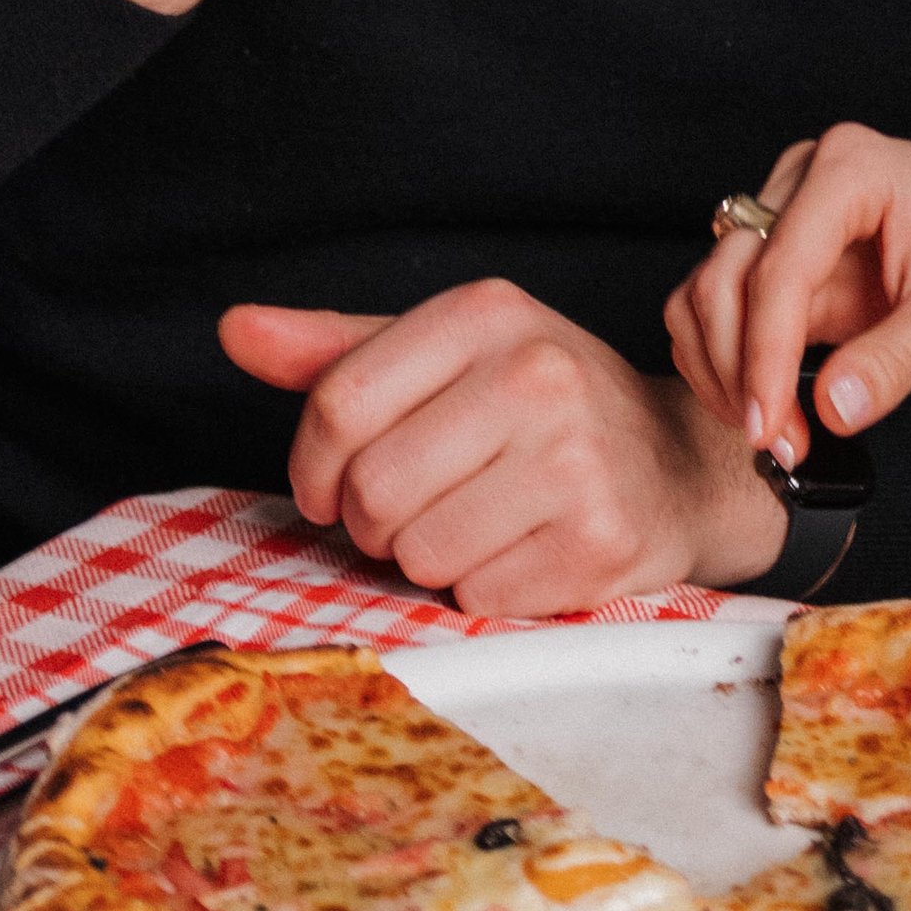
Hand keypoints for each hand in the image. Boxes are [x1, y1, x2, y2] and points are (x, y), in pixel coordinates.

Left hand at [226, 283, 785, 615]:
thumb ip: (337, 352)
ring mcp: (577, 458)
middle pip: (372, 489)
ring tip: (480, 527)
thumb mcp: (447, 360)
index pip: (337, 404)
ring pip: (419, 551)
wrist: (678, 468)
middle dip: (377, 521)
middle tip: (422, 510)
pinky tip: (527, 552)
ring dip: (432, 559)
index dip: (313, 467)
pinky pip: (477, 596)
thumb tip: (233, 329)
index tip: (330, 488)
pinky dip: (487, 590)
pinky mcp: (601, 540)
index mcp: (490, 314)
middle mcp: (541, 373)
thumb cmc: (540, 414)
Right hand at [666, 125, 910, 455]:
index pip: (777, 271)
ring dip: (724, 368)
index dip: (764, 358)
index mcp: (848, 167)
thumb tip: (829, 412)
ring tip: (773, 432)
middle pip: (726, 278)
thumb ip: (896, 361)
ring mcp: (789, 214)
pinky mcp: (788, 255)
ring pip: (711, 293)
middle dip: (740, 369)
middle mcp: (804, 179)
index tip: (771, 428)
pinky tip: (766, 409)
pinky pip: (729, 309)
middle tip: (779, 443)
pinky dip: (731, 362)